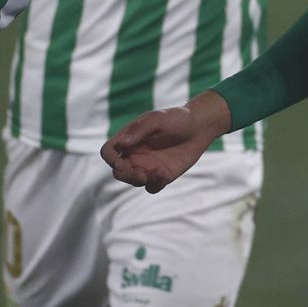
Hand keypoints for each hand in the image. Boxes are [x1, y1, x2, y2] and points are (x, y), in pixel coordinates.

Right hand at [100, 92, 230, 192]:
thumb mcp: (158, 119)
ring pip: (133, 181)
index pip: (108, 152)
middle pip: (118, 171)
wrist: (199, 127)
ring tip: (158, 173)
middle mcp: (135, 153)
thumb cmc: (177, 119)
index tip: (122, 163)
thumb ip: (140, 130)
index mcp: (129, 138)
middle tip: (141, 175)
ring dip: (141, 181)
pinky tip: (164, 176)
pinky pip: (151, 187)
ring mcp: (147, 165)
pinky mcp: (161, 175)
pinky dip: (154, 185)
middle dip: (126, 176)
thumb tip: (122, 143)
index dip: (111, 160)